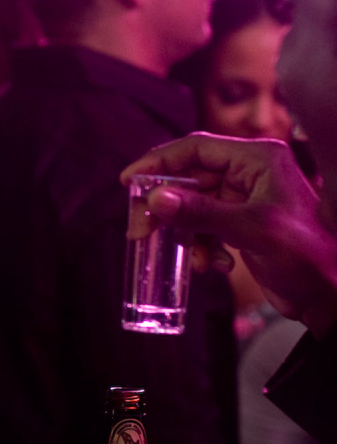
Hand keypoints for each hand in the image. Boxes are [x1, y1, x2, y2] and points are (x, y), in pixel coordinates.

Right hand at [121, 133, 336, 334]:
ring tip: (199, 261)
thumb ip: (202, 213)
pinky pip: (203, 227)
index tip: (128, 181)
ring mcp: (244, 199)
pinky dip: (202, 247)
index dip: (158, 162)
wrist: (330, 295)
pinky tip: (217, 265)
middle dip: (165, 208)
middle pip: (187, 178)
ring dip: (187, 235)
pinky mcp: (240, 224)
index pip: (196, 148)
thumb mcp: (252, 230)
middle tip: (140, 231)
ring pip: (191, 207)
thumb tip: (155, 198)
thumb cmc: (307, 255)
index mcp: (258, 159)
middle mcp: (249, 173)